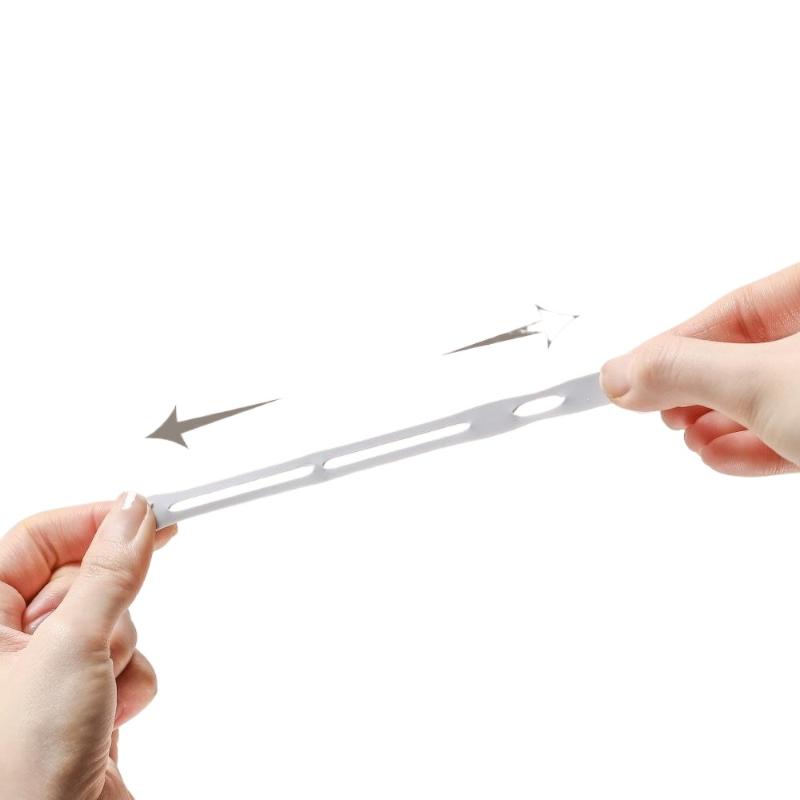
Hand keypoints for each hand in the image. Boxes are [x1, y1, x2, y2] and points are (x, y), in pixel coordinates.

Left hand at [0, 494, 176, 799]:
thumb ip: (109, 572)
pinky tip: (113, 714)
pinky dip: (130, 682)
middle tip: (105, 629)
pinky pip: (124, 660)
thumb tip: (134, 511)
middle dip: (109, 605)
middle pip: (82, 577)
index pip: (39, 538)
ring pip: (111, 619)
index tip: (151, 511)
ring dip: (121, 650)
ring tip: (99, 689)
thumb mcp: (70, 647)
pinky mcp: (82, 699)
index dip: (95, 521)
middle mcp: (7, 641)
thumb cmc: (17, 768)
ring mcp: (46, 671)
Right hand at [600, 263, 799, 475]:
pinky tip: (719, 456)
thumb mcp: (758, 380)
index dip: (675, 344)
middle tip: (655, 407)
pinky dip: (753, 445)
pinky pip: (794, 430)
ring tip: (687, 438)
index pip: (734, 308)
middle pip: (746, 353)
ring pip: (769, 395)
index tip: (630, 375)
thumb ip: (680, 372)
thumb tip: (617, 374)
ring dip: (718, 423)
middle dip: (696, 388)